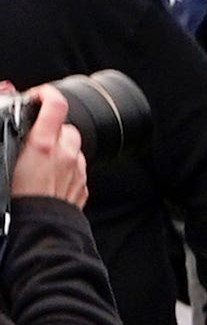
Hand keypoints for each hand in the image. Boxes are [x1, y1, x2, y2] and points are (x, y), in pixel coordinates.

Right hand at [6, 84, 88, 208]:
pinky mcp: (82, 185)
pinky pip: (77, 168)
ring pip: (73, 147)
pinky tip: (50, 178)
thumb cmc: (16, 205)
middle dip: (51, 130)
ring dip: (61, 148)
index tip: (38, 95)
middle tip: (33, 140)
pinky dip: (66, 168)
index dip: (47, 93)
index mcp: (43, 145)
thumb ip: (11, 143)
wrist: (39, 231)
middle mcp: (65, 154)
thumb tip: (11, 135)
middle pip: (65, 127)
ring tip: (40, 162)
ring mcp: (76, 169)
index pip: (55, 104)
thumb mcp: (5, 164)